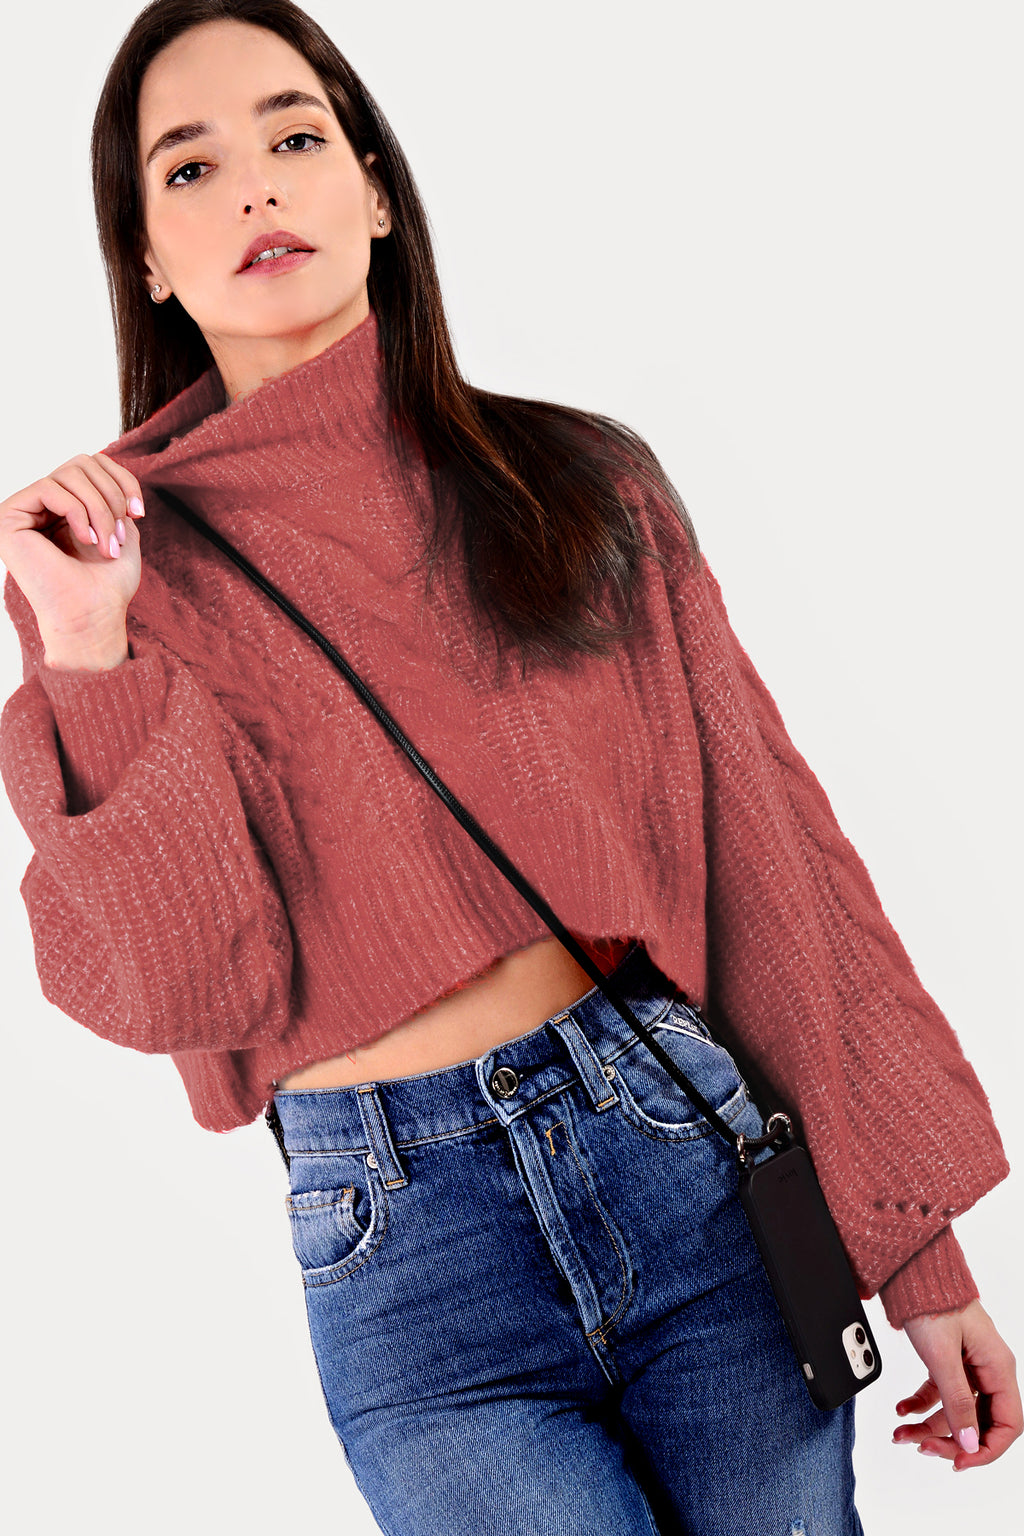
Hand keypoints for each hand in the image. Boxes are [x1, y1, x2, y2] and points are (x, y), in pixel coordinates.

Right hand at [0, 452, 143, 651]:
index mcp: (66, 507)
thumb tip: (107, 461)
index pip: (93, 464)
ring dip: (99, 508)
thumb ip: (113, 495)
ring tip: (107, 544)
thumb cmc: (108, 586)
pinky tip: (86, 540)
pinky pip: (49, 487)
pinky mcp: (8, 518)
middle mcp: (41, 506)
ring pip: (67, 473)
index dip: (123, 480)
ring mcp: (22, 511)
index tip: (139, 514)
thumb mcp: (121, 530)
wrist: (93, 618)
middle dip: (111, 494)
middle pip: (81, 462)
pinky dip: (77, 511)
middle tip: (121, 531)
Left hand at [892, 1297, 1020, 1469]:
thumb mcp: (943, 1355)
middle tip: (923, 1448)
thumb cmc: (933, 1301)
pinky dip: (920, 1404)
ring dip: (929, 1425)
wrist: (911, 1270)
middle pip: (979, 1422)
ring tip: (901, 1434)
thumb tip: (969, 1443)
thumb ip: (957, 1400)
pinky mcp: (947, 1360)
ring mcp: (967, 1365)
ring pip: (955, 1410)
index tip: (958, 1461)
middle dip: (951, 1439)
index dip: (985, 1449)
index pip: (1007, 1425)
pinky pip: (939, 1393)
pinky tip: (902, 1410)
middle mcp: (987, 1368)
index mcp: (998, 1367)